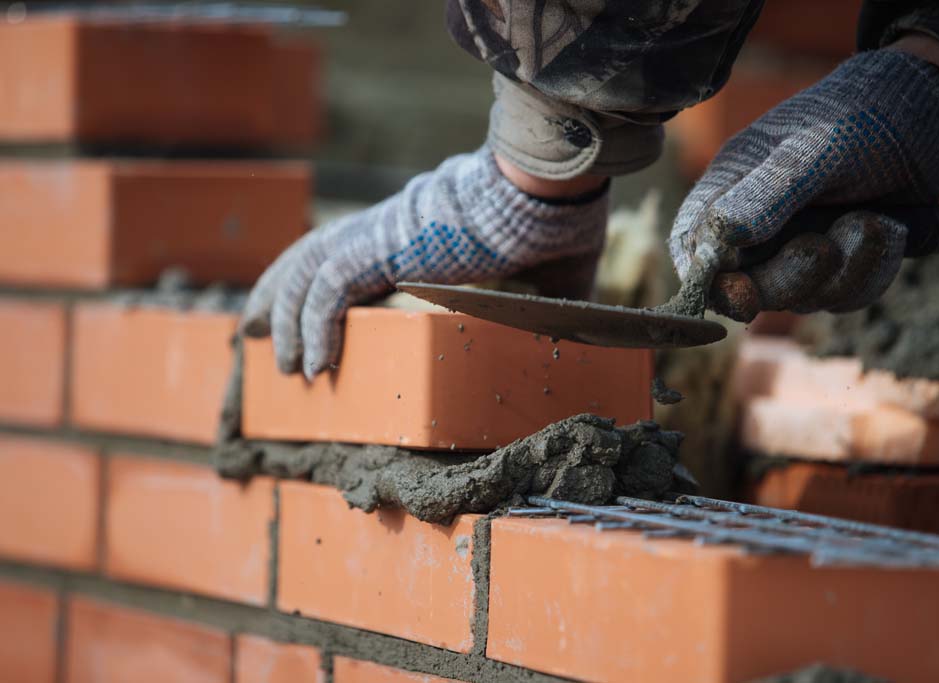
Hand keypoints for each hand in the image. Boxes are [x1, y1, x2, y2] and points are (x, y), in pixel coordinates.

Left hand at [240, 148, 607, 378]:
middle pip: (308, 258)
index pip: (344, 255)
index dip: (314, 284)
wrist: (549, 193)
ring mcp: (382, 236)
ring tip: (284, 369)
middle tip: (252, 333)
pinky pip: (330, 292)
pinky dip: (315, 328)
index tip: (304, 320)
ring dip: (287, 322)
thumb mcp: (546, 274)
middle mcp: (387, 229)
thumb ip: (545, 300)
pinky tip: (315, 367)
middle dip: (276, 297)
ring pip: (308, 273)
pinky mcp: (385, 248)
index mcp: (414, 232)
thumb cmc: (552, 223)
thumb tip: (581, 324)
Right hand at [669, 48, 938, 320]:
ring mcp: (799, 246)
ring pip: (805, 297)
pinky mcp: (842, 261)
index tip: (742, 296)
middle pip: (749, 287)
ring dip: (848, 269)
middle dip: (792, 277)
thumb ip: (767, 194)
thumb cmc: (864, 114)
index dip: (707, 280)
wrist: (937, 107)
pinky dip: (876, 269)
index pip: (692, 244)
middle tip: (825, 246)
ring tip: (879, 221)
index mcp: (730, 188)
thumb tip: (717, 240)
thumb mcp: (815, 150)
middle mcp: (757, 224)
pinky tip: (900, 229)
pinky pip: (847, 293)